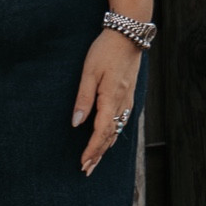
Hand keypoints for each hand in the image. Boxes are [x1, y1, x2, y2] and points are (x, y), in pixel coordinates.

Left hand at [72, 29, 142, 175]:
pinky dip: (114, 134)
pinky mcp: (129, 94)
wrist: (128, 34)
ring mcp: (128, 99)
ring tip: (96, 160)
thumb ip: (83, 98)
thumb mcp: (89, 72)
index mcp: (111, 98)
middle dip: (98, 154)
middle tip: (86, 170)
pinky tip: (110, 138)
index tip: (83, 163)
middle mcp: (122, 103)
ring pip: (117, 130)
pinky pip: (123, 121)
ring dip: (106, 147)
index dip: (92, 150)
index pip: (101, 132)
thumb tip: (76, 123)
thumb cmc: (105, 50)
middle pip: (110, 136)